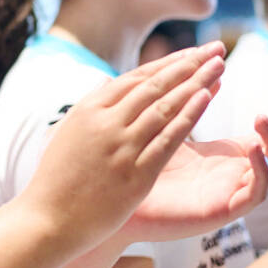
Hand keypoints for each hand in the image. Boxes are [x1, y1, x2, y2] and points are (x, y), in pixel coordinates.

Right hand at [26, 43, 226, 247]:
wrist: (47, 220)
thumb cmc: (57, 180)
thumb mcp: (69, 134)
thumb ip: (93, 109)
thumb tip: (109, 84)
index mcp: (88, 110)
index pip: (135, 78)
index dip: (168, 63)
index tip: (192, 52)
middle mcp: (105, 122)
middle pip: (155, 85)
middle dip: (189, 64)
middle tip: (215, 48)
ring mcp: (121, 147)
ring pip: (165, 106)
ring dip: (196, 82)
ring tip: (220, 65)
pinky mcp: (135, 174)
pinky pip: (168, 139)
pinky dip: (189, 115)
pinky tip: (208, 98)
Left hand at [126, 97, 267, 242]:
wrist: (122, 200)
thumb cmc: (145, 163)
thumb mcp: (175, 126)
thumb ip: (195, 102)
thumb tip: (211, 70)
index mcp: (232, 156)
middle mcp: (239, 174)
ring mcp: (234, 192)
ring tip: (262, 118)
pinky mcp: (224, 210)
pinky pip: (255, 193)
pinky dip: (260, 171)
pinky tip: (253, 149)